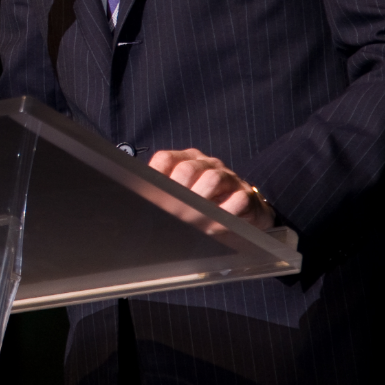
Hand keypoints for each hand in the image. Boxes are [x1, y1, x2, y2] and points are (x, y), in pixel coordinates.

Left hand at [147, 147, 276, 230]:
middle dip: (177, 193)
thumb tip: (138, 202)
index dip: (156, 177)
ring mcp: (228, 176)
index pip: (165, 159)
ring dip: (201, 203)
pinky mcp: (245, 193)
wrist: (246, 207)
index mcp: (186, 159)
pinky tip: (215, 226)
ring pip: (213, 179)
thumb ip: (163, 193)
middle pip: (187, 169)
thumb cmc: (206, 201)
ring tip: (193, 221)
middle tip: (172, 214)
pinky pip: (238, 199)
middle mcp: (206, 163)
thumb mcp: (183, 194)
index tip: (150, 197)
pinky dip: (225, 213)